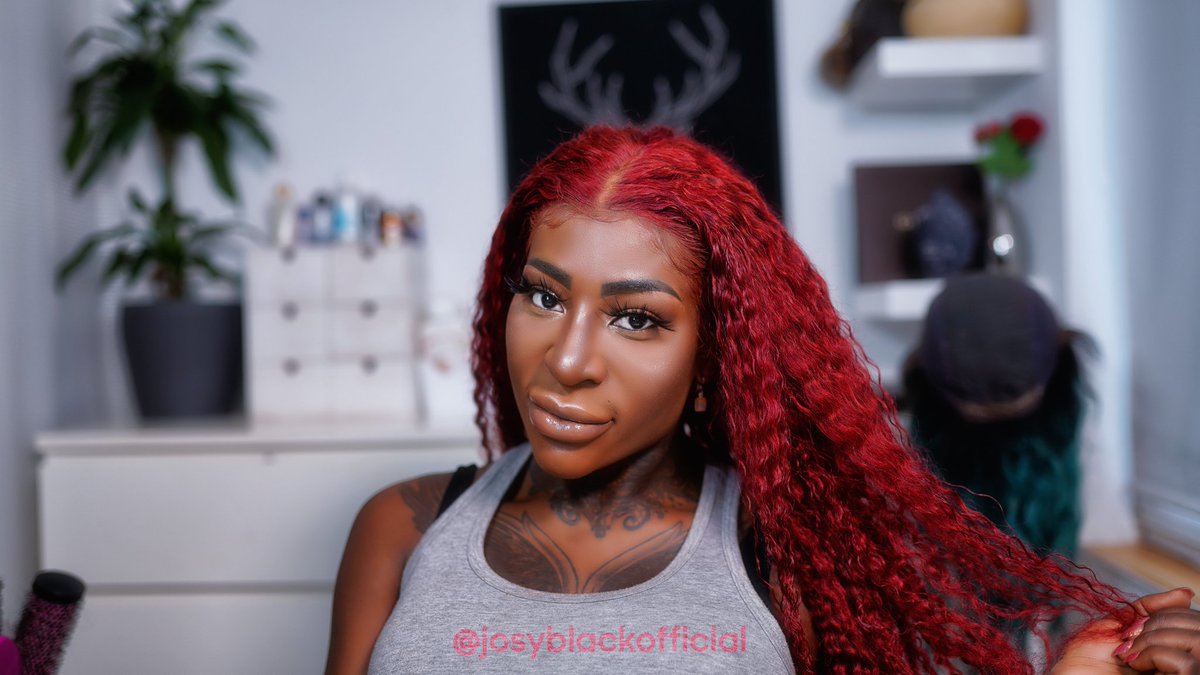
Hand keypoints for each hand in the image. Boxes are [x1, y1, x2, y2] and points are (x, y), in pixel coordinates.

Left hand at [1052, 588, 1197, 673]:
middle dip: (1159, 624)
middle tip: (1130, 643)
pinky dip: (1156, 656)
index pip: (1192, 621)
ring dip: (1154, 641)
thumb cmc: (1088, 660)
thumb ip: (1148, 608)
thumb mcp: (1117, 624)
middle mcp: (1182, 661)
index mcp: (1170, 647)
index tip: (1136, 627)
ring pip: (1196, 641)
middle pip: (1196, 627)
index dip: (1166, 614)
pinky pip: (1187, 663)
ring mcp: (1183, 673)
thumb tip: (1186, 594)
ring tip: (1132, 659)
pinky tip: (1137, 666)